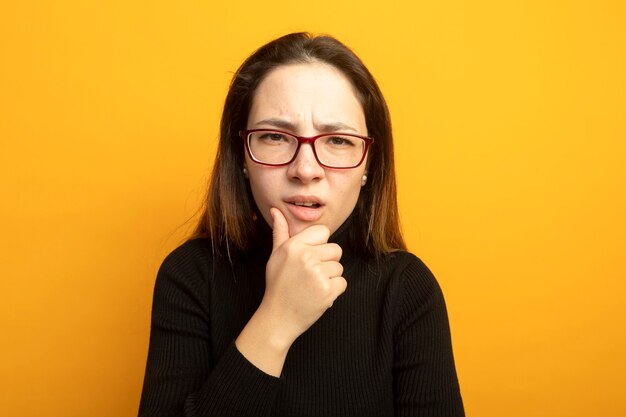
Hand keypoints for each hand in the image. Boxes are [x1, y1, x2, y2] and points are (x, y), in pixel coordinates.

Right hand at [261, 207, 346, 343]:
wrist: (278, 317)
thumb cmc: (278, 284)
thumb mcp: (275, 256)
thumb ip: (280, 232)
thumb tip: (276, 211)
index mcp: (294, 246)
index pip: (323, 232)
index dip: (319, 245)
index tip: (310, 257)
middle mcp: (306, 257)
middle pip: (335, 250)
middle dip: (327, 262)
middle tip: (310, 275)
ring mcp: (318, 274)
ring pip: (339, 268)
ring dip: (330, 278)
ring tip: (312, 286)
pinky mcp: (328, 291)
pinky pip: (342, 283)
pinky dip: (334, 291)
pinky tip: (318, 295)